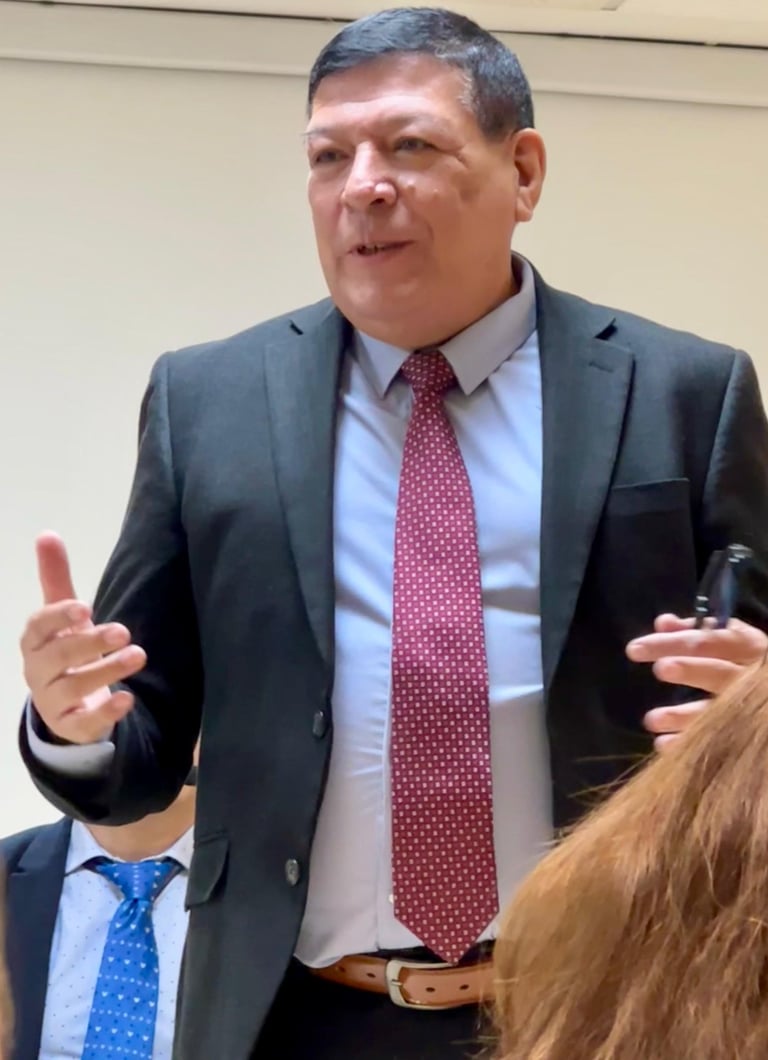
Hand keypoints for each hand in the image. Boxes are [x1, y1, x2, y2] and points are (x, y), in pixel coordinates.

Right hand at [20, 532, 145, 743]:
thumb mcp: (62, 615)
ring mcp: (53, 701)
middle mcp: (38, 671)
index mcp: (35, 641)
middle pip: (59, 657)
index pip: (39, 626)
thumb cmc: (65, 650)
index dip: (58, 617)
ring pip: (73, 687)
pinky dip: (105, 712)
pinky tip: (127, 700)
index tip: (85, 608)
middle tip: (124, 631)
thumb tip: (47, 533)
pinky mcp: (71, 726)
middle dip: (91, 643)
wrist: (65, 704)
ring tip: (138, 656)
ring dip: (106, 671)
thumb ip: (56, 578)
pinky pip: (84, 723)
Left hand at [626, 613, 766, 751]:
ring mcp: (751, 706)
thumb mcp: (728, 639)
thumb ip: (696, 630)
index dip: (673, 643)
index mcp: (747, 646)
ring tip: (651, 719)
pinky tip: (663, 744)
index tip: (635, 649)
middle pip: (718, 672)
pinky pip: (717, 739)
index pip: (708, 640)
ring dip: (683, 715)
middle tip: (660, 669)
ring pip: (718, 711)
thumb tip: (662, 624)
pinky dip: (688, 741)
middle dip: (689, 670)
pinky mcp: (745, 731)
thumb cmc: (745, 660)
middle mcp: (752, 676)